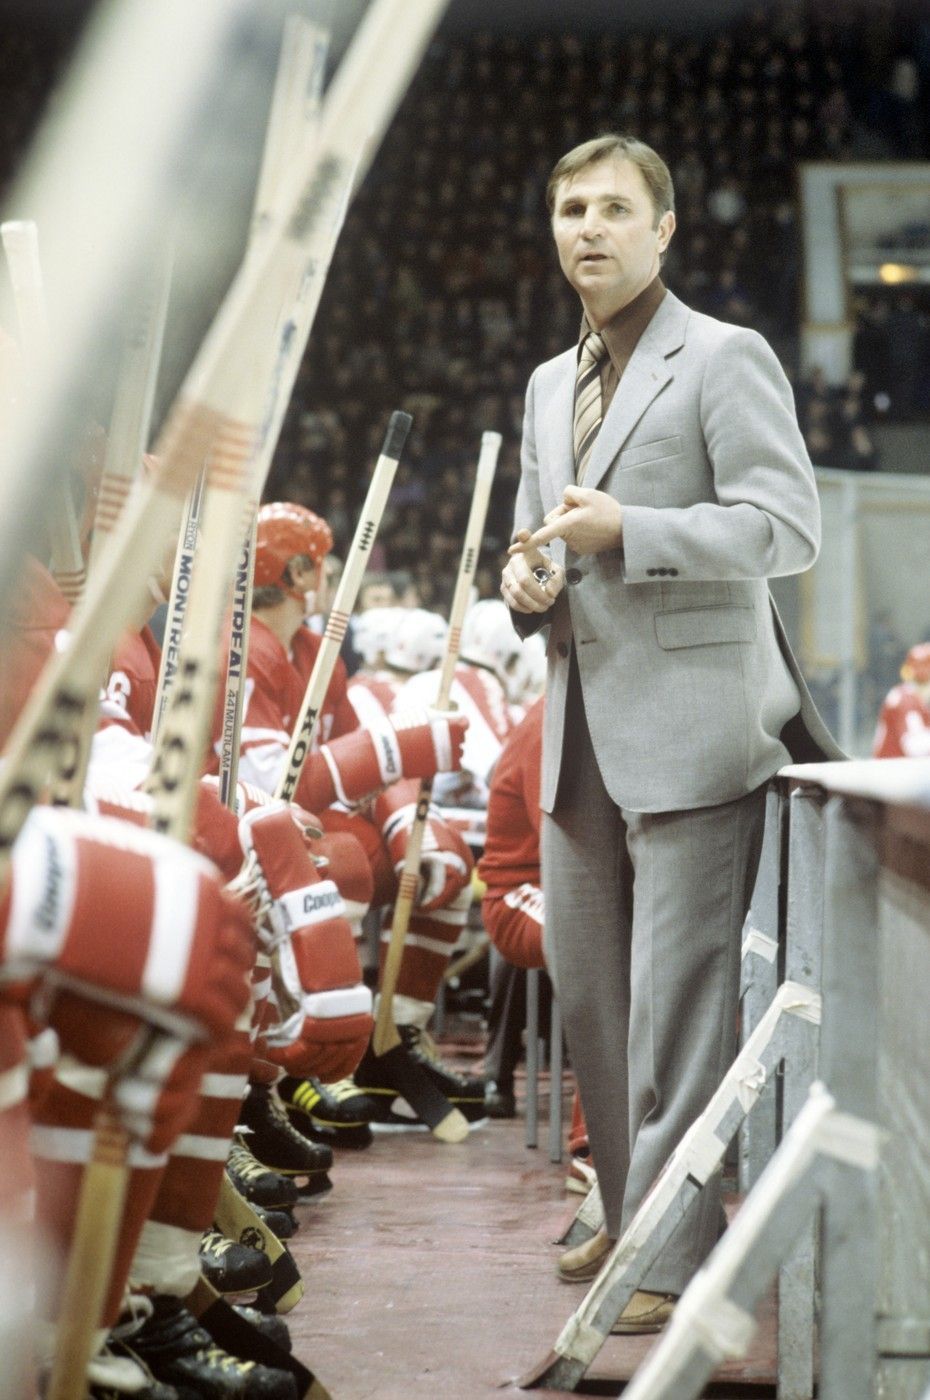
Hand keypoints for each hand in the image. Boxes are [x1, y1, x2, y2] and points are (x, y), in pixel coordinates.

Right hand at [500, 531, 563, 613]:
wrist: (534, 577)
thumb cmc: (546, 571)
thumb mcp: (556, 571)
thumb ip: (557, 580)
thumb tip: (549, 593)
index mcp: (528, 551)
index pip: (524, 540)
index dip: (524, 537)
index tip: (524, 534)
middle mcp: (513, 561)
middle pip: (524, 580)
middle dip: (539, 595)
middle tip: (550, 602)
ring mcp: (506, 574)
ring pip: (517, 593)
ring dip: (532, 604)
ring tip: (544, 607)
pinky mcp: (503, 587)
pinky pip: (511, 600)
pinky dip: (523, 607)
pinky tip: (532, 609)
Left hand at [508, 485, 622, 556]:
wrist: (626, 529)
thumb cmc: (607, 511)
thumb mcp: (587, 493)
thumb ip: (568, 493)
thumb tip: (562, 501)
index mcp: (568, 526)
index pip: (543, 535)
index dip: (526, 544)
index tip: (511, 551)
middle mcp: (569, 538)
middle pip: (554, 521)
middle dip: (562, 513)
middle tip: (582, 509)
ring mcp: (575, 546)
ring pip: (563, 528)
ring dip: (572, 521)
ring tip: (591, 518)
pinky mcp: (582, 549)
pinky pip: (573, 535)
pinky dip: (579, 530)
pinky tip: (593, 526)